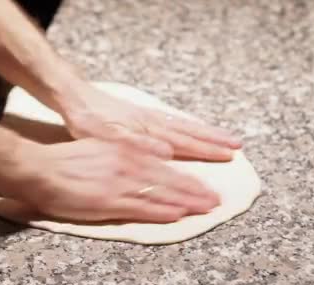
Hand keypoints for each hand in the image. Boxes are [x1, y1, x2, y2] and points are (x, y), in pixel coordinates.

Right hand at [18, 138, 220, 222]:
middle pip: (169, 179)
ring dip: (187, 201)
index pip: (163, 165)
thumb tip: (154, 155)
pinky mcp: (110, 201)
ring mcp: (121, 183)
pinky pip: (144, 207)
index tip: (202, 184)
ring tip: (207, 208)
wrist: (41, 169)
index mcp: (125, 151)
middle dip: (195, 190)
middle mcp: (128, 164)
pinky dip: (164, 211)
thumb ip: (126, 151)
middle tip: (215, 199)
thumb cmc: (65, 160)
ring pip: (162, 193)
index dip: (185, 176)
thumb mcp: (100, 146)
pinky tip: (179, 215)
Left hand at [61, 86, 241, 160]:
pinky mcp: (142, 114)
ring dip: (206, 133)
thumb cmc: (88, 122)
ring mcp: (149, 118)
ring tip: (226, 138)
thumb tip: (167, 153)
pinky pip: (173, 121)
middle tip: (237, 148)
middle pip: (189, 133)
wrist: (76, 97)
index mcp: (147, 132)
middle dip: (214, 142)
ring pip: (184, 126)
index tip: (227, 157)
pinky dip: (188, 126)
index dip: (206, 151)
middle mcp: (152, 124)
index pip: (183, 143)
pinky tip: (194, 129)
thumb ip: (138, 146)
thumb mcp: (108, 138)